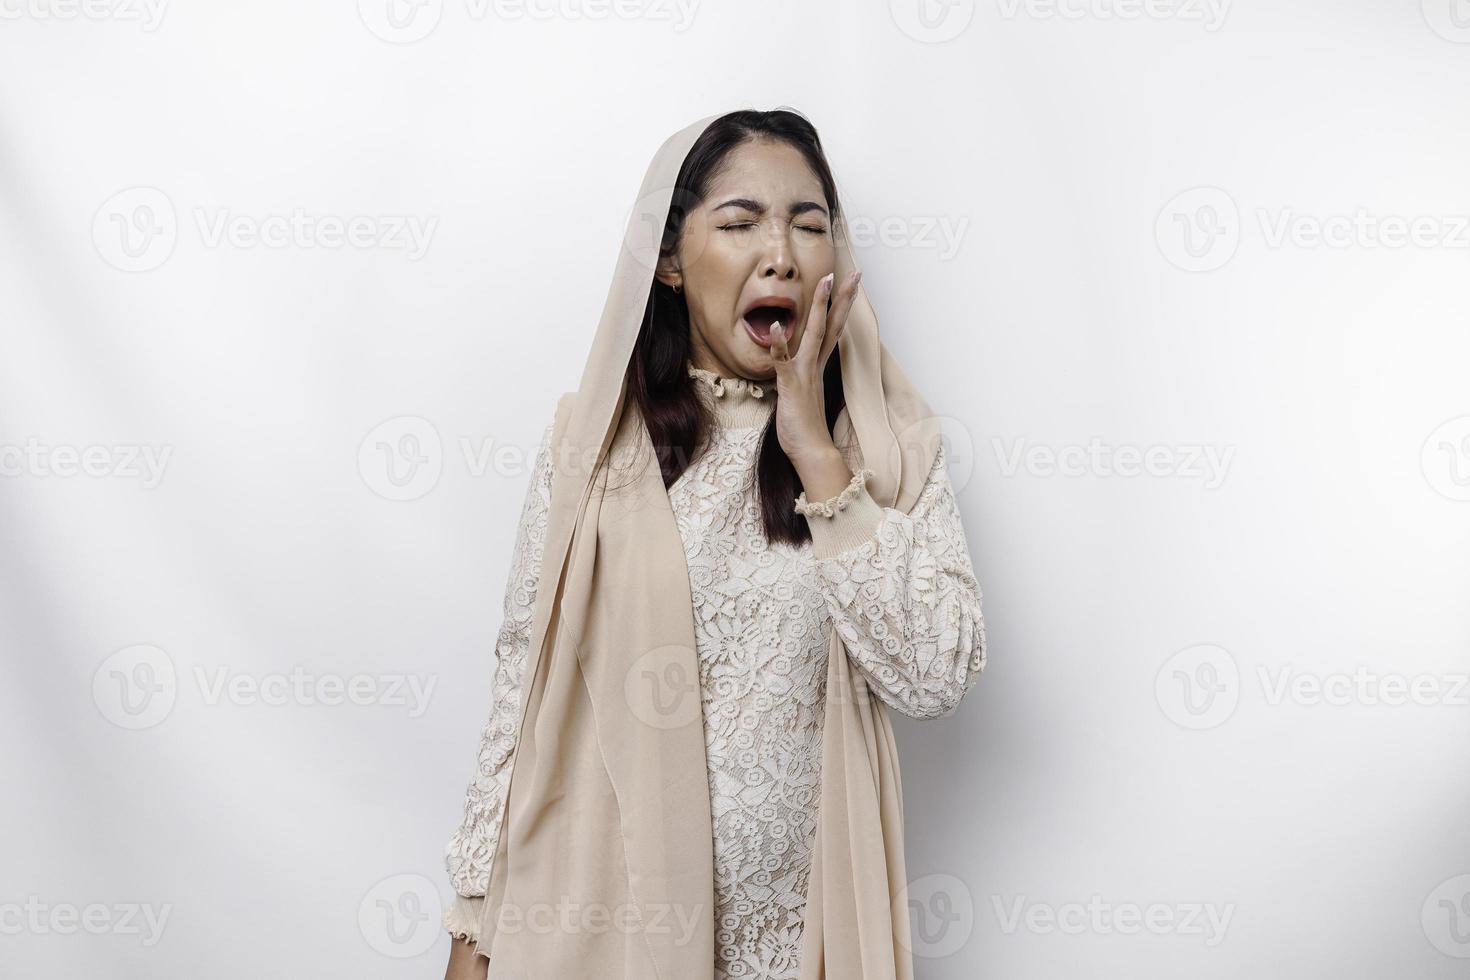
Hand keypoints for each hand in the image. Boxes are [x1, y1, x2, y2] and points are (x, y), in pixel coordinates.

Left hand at [768, 268, 861, 465]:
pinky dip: (779, 343)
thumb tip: (792, 366)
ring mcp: (804, 372)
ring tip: (823, 282)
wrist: (812, 451)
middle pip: (832, 324)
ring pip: (814, 333)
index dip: (841, 305)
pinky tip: (774, 325)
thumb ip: (800, 376)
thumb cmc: (805, 426)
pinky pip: (783, 360)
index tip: (850, 284)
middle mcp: (814, 364)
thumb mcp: (802, 393)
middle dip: (841, 297)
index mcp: (818, 365)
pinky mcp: (791, 384)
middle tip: (853, 273)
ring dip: (818, 307)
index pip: (833, 329)